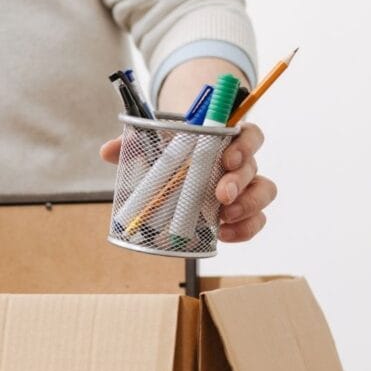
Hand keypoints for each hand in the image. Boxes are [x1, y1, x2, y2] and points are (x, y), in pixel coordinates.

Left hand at [99, 121, 276, 242]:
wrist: (179, 167)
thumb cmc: (173, 151)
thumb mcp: (154, 144)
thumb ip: (133, 144)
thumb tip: (108, 151)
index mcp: (225, 140)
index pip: (248, 135)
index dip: (244, 146)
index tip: (227, 159)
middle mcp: (240, 163)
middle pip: (254, 167)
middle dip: (239, 183)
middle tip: (220, 196)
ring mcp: (243, 188)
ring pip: (263, 193)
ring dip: (247, 207)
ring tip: (223, 219)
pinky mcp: (240, 212)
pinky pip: (254, 220)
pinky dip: (244, 229)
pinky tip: (225, 235)